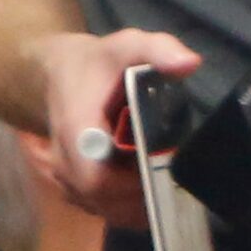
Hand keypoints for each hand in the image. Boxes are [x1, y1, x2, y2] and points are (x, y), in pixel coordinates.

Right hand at [28, 27, 200, 227]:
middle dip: (140, 195)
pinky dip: (125, 203)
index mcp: (77, 130)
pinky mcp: (75, 183)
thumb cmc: (100, 62)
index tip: (165, 169)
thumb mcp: (130, 44)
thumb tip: (189, 64)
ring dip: (135, 203)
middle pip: (102, 198)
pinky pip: (99, 205)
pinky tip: (152, 188)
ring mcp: (67, 175)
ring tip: (169, 183)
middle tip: (176, 178)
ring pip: (101, 207)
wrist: (62, 73)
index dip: (130, 183)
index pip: (96, 177)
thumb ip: (159, 50)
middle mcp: (65, 160)